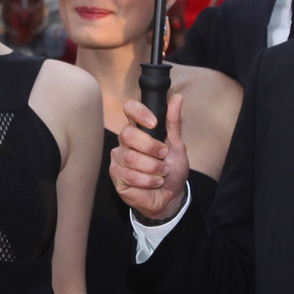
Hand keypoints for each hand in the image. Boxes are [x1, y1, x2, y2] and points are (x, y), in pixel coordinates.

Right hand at [109, 92, 187, 223]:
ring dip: (153, 168)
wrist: (170, 196)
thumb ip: (174, 122)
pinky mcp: (116, 175)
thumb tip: (177, 97)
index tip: (154, 123)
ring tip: (162, 173)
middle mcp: (125, 140)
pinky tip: (154, 182)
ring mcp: (119, 157)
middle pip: (128, 134)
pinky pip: (130, 175)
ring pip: (131, 157)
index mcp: (139, 128)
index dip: (140, 113)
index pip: (130, 109)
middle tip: (163, 155)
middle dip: (151, 147)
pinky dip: (148, 180)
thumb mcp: (177, 145)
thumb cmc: (172, 169)